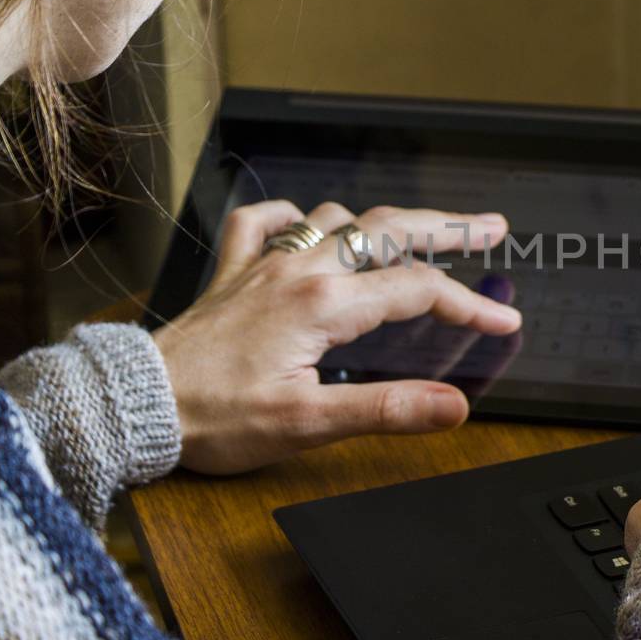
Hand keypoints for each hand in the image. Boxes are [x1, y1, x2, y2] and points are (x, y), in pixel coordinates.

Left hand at [152, 199, 521, 473]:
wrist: (136, 403)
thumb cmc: (214, 418)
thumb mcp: (308, 423)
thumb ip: (386, 408)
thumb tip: (452, 407)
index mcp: (324, 303)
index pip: (418, 289)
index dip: (470, 303)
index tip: (504, 320)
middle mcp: (299, 269)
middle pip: (389, 230)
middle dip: (447, 227)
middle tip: (491, 228)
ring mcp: (264, 264)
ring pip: (336, 219)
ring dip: (380, 224)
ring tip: (412, 236)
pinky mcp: (233, 273)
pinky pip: (264, 221)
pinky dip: (293, 215)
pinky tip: (304, 224)